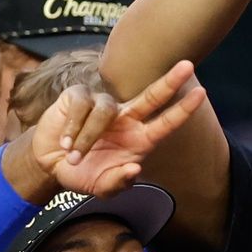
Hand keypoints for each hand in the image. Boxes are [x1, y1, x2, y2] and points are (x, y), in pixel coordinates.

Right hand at [28, 61, 205, 197]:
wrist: (50, 165)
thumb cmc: (82, 173)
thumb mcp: (101, 187)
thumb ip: (118, 183)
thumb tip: (134, 170)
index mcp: (139, 139)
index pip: (166, 122)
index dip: (183, 109)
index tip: (202, 93)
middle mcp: (126, 118)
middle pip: (152, 96)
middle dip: (170, 81)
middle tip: (188, 65)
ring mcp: (103, 105)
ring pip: (105, 109)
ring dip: (87, 137)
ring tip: (75, 156)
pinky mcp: (79, 97)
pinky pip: (81, 105)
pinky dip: (72, 128)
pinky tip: (65, 143)